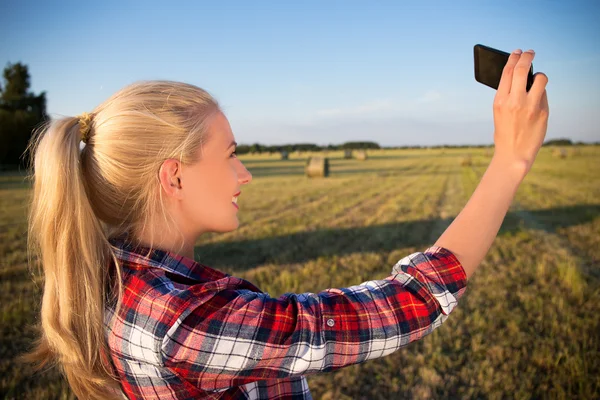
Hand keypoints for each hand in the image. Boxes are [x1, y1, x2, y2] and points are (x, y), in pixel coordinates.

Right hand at [492, 49, 548, 175]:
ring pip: (540, 79)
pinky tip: (538, 99)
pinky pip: (544, 94)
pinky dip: (541, 93)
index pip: (507, 72)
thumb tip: (521, 77)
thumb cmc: (505, 132)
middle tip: (530, 52)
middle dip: (528, 57)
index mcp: (500, 101)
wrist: (513, 154)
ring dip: (539, 76)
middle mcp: (515, 101)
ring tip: (537, 79)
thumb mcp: (500, 112)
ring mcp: (530, 106)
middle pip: (523, 69)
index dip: (513, 58)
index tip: (517, 52)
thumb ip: (508, 95)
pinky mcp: (543, 112)